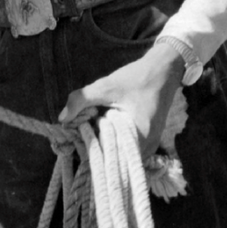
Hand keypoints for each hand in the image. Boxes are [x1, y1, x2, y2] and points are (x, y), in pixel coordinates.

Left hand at [57, 40, 186, 157]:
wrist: (164, 70)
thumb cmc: (137, 78)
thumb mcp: (106, 86)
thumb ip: (82, 100)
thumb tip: (62, 118)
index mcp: (141, 140)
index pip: (109, 157)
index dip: (89, 146)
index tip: (77, 131)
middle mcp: (147, 150)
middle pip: (113, 157)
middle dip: (95, 143)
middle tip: (81, 125)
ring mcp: (149, 146)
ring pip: (119, 152)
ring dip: (103, 140)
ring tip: (93, 121)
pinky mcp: (147, 139)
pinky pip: (125, 145)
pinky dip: (112, 137)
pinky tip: (103, 122)